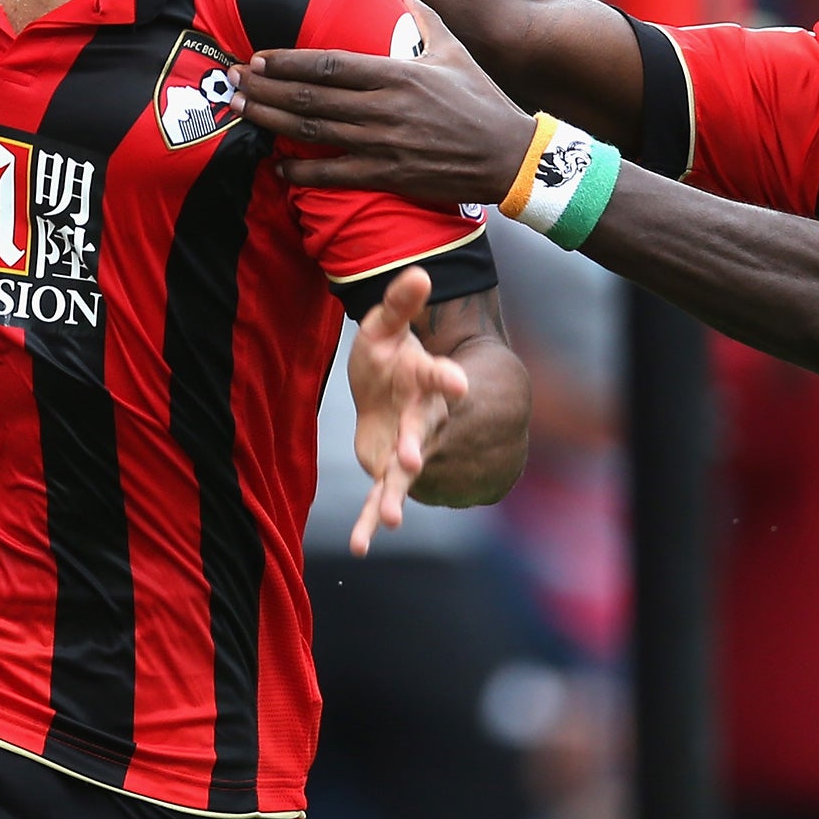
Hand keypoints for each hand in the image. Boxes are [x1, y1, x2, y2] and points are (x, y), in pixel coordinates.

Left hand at [232, 0, 536, 206]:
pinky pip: (335, 174)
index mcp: (398, 72)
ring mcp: (385, 143)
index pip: (329, 64)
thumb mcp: (454, 52)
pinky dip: (302, 172)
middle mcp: (385, 107)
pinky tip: (279, 168)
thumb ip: (421, 16)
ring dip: (272, 123)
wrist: (511, 156)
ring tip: (243, 112)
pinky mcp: (389, 175)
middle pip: (311, 97)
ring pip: (314, 132)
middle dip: (266, 90)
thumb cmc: (482, 101)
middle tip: (233, 83)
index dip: (287, 62)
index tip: (258, 58)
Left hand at [347, 267, 470, 555]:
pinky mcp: (388, 471)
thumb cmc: (392, 356)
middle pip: (422, 434)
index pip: (439, 379)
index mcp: (425, 381)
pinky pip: (379, 498)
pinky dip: (370, 522)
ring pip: (404, 476)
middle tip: (411, 460)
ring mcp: (407, 448)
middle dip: (416, 447)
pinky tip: (360, 546)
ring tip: (391, 519)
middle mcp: (421, 419)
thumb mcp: (387, 325)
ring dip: (396, 496)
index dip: (447, 381)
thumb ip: (400, 303)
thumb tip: (417, 271)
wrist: (391, 390)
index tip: (458, 383)